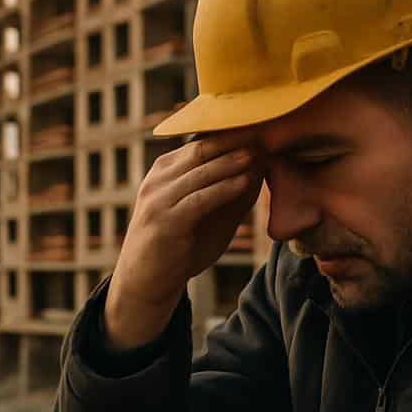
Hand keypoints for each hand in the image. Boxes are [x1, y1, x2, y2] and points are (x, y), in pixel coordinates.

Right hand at [106, 132, 262, 347]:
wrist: (147, 281)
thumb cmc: (179, 246)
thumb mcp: (204, 214)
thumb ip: (228, 192)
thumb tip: (260, 169)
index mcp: (164, 170)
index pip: (200, 144)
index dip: (231, 135)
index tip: (261, 129)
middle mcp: (158, 179)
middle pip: (201, 150)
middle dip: (234, 141)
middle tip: (264, 134)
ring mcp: (159, 199)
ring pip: (201, 171)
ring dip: (233, 161)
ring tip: (260, 153)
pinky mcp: (166, 221)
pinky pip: (200, 199)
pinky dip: (225, 188)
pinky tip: (246, 182)